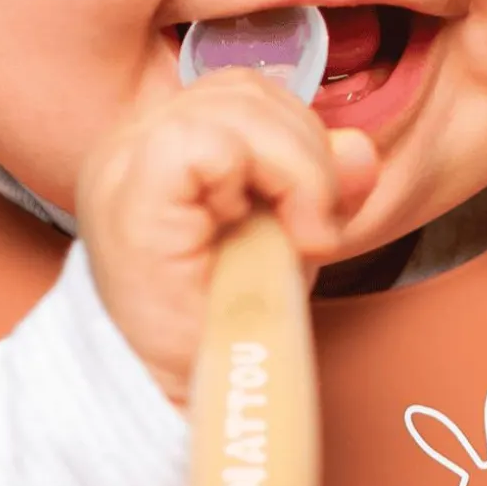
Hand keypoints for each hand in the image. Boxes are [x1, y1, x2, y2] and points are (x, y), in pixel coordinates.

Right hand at [76, 69, 378, 403]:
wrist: (181, 396)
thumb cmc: (223, 320)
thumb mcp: (287, 237)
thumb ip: (321, 182)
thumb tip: (361, 148)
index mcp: (163, 142)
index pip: (245, 92)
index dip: (298, 138)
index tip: (312, 213)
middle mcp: (132, 141)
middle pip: (246, 89)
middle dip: (306, 153)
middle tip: (312, 231)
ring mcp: (125, 161)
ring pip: (236, 104)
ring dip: (295, 169)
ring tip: (294, 238)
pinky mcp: (130, 193)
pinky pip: (210, 143)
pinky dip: (262, 181)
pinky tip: (266, 236)